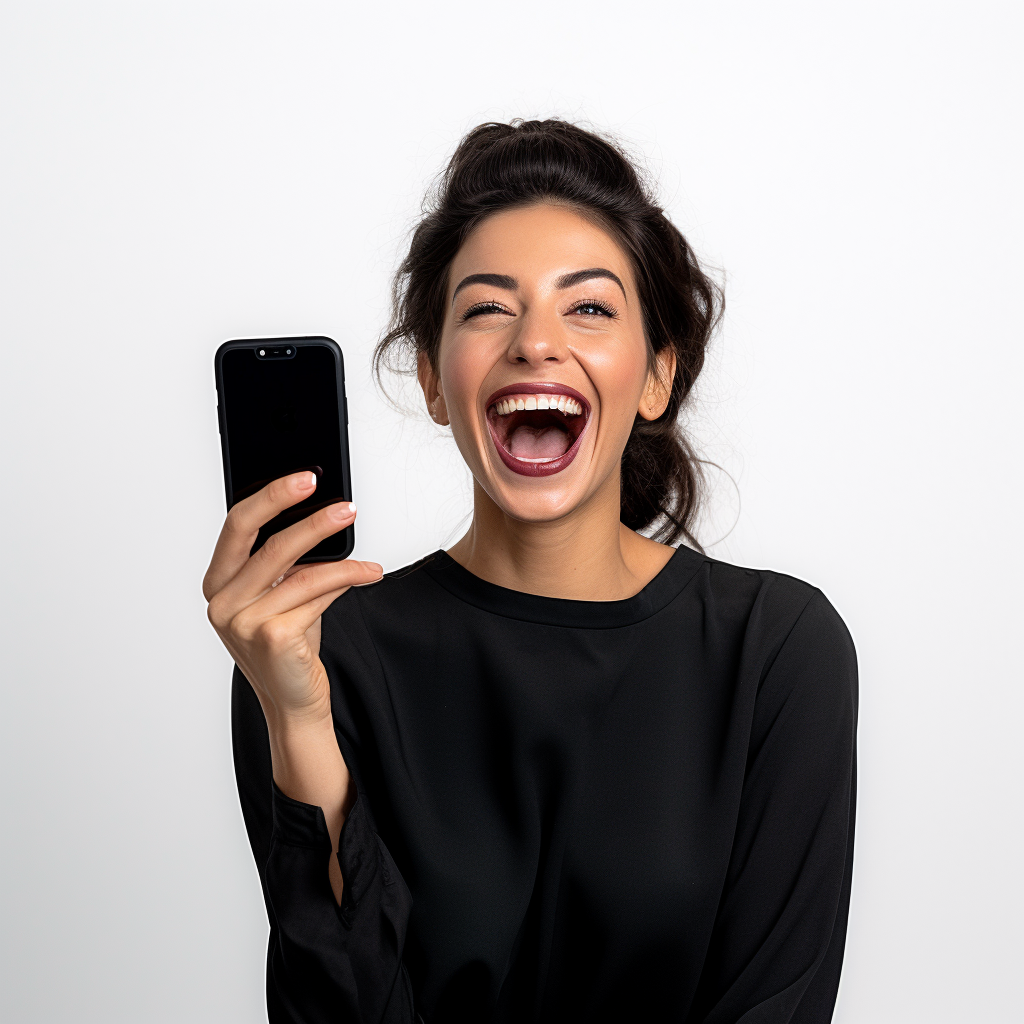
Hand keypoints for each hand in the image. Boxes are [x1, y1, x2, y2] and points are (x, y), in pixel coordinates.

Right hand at [203, 471, 381, 727]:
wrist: (295, 702)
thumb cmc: (289, 644)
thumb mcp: (282, 595)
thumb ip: (288, 561)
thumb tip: (322, 513)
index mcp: (218, 583)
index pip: (237, 526)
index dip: (270, 496)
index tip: (304, 477)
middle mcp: (221, 602)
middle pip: (263, 542)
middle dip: (305, 516)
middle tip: (342, 503)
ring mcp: (242, 621)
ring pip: (300, 570)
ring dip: (343, 557)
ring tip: (370, 556)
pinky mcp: (272, 636)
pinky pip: (318, 594)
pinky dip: (346, 581)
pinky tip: (365, 577)